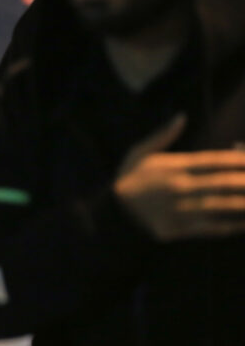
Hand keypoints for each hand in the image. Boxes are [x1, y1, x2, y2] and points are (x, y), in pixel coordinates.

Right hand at [115, 114, 244, 239]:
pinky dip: (233, 226)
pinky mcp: (181, 229)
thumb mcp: (140, 152)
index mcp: (174, 167)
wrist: (114, 211)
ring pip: (223, 205)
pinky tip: (243, 223)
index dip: (238, 159)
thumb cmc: (130, 178)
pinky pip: (213, 228)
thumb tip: (182, 116)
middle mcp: (181, 187)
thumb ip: (163, 135)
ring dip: (243, 202)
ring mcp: (182, 209)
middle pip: (224, 182)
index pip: (214, 160)